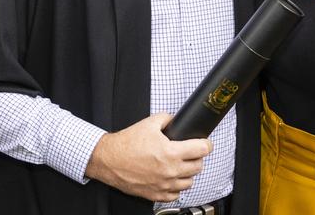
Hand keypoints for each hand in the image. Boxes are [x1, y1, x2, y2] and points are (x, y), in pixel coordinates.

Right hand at [84, 113, 212, 201]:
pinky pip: (176, 194)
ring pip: (189, 182)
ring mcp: (164, 184)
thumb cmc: (126, 143)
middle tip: (190, 153)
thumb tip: (176, 120)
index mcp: (171, 152)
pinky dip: (176, 187)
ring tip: (179, 166)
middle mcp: (170, 171)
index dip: (206, 144)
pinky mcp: (156, 194)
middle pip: (198, 166)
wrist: (109, 159)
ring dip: (187, 173)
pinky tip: (170, 178)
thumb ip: (167, 119)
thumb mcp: (149, 123)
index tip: (205, 143)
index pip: (202, 150)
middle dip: (196, 158)